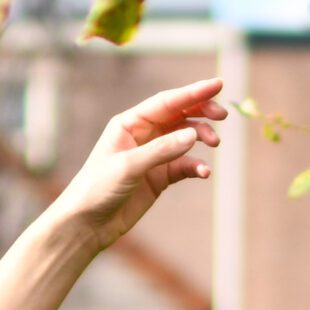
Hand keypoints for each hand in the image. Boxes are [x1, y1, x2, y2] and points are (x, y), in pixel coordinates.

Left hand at [49, 78, 226, 251]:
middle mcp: (142, 135)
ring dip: (201, 137)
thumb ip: (161, 150)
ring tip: (215, 143)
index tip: (218, 84)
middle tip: (223, 115)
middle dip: (202, 111)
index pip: (166, 102)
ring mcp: (153, 156)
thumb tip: (193, 134)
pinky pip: (184, 165)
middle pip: (179, 115)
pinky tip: (203, 172)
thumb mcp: (128, 167)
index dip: (193, 92)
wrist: (86, 224)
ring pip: (185, 138)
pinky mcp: (159, 177)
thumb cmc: (97, 189)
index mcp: (129, 123)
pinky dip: (196, 166)